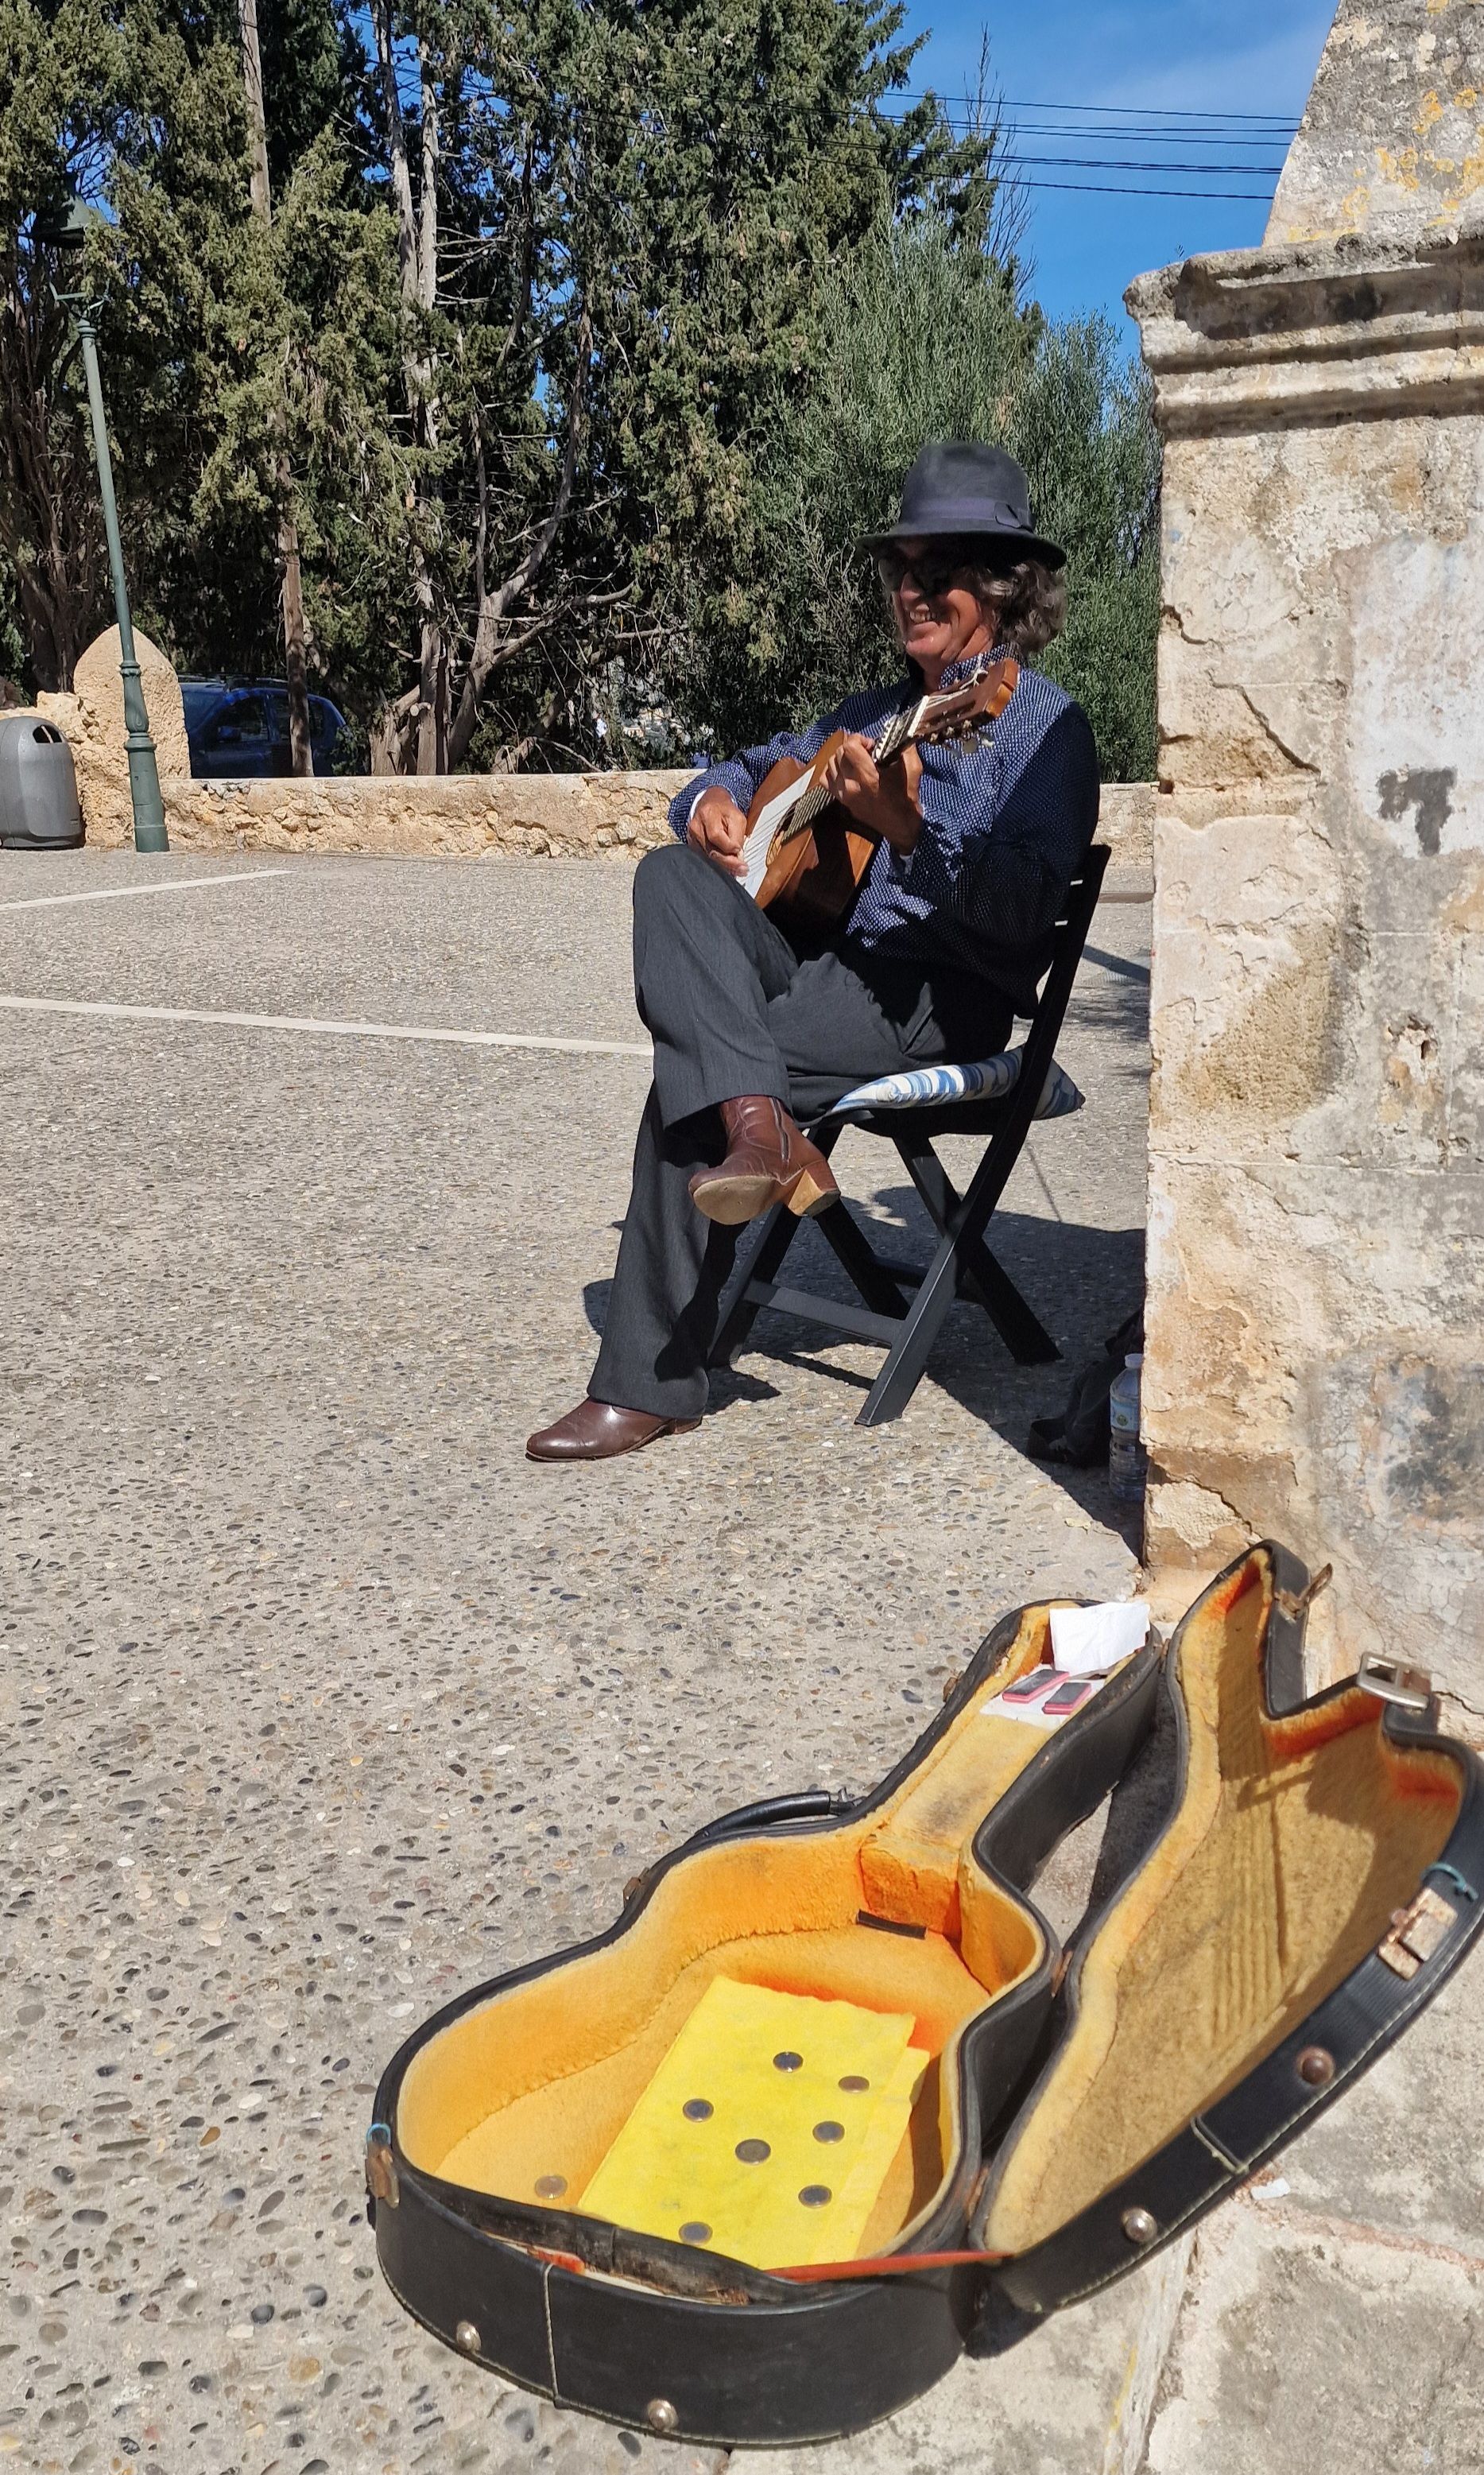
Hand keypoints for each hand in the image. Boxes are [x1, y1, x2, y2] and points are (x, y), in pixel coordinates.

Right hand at [687, 785, 748, 876]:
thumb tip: (737, 855)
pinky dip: (716, 863)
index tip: (740, 851)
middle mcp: (696, 826)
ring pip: (707, 857)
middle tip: (742, 869)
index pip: (716, 836)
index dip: (729, 846)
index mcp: (707, 814)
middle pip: (710, 850)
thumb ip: (737, 836)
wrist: (711, 804)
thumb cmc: (725, 811)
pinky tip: (727, 866)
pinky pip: (705, 857)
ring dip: (723, 865)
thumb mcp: (737, 818)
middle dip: (728, 862)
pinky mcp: (691, 844)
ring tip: (737, 869)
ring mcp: (691, 836)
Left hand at [818, 735, 920, 852]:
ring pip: (830, 763)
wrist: (900, 827)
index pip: (849, 746)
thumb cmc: (907, 799)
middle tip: (866, 753)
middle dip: (852, 747)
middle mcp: (851, 786)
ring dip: (842, 758)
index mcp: (868, 777)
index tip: (871, 745)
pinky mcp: (841, 801)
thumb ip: (905, 748)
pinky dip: (832, 771)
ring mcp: (843, 794)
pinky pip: (825, 779)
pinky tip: (846, 771)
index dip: (860, 739)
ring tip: (857, 761)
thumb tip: (896, 734)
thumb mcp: (913, 769)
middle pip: (839, 753)